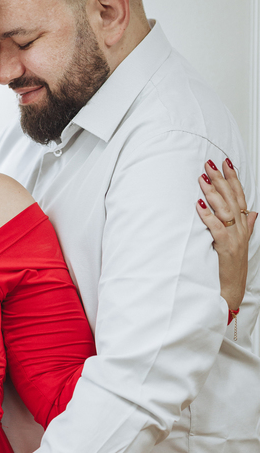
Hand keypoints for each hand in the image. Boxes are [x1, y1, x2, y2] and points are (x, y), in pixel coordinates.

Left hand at [196, 157, 255, 311]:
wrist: (231, 289)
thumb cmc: (232, 266)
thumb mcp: (240, 242)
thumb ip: (247, 226)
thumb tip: (253, 213)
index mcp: (244, 225)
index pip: (240, 196)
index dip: (234, 179)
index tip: (226, 163)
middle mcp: (241, 229)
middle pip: (232, 199)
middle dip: (221, 179)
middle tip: (209, 164)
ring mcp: (235, 238)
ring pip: (225, 210)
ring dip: (213, 193)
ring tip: (202, 178)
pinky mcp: (225, 248)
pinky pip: (216, 228)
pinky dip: (208, 216)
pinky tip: (199, 205)